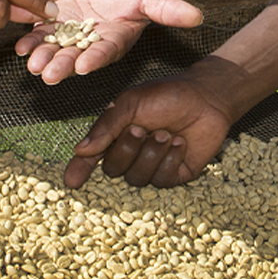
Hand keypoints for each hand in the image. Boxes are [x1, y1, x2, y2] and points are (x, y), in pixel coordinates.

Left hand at [15, 0, 202, 84]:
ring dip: (43, 59)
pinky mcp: (50, 33)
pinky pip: (38, 40)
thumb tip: (199, 17)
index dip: (95, 59)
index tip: (85, 65)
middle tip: (49, 75)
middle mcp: (89, 48)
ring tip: (33, 64)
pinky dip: (30, 43)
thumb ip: (168, 9)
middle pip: (75, 59)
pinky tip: (21, 47)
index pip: (105, 53)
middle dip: (62, 66)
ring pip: (54, 53)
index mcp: (113, 43)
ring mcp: (68, 42)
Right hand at [64, 56, 245, 188]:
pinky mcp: (174, 175)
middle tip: (141, 129)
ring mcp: (152, 166)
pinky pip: (161, 180)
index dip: (79, 171)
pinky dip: (169, 160)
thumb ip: (107, 126)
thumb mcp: (131, 103)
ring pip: (137, 178)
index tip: (70, 182)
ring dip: (151, 154)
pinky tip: (179, 143)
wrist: (206, 98)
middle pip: (113, 169)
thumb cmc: (167, 95)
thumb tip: (80, 151)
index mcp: (115, 135)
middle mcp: (130, 154)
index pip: (91, 158)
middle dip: (126, 150)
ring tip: (166, 133)